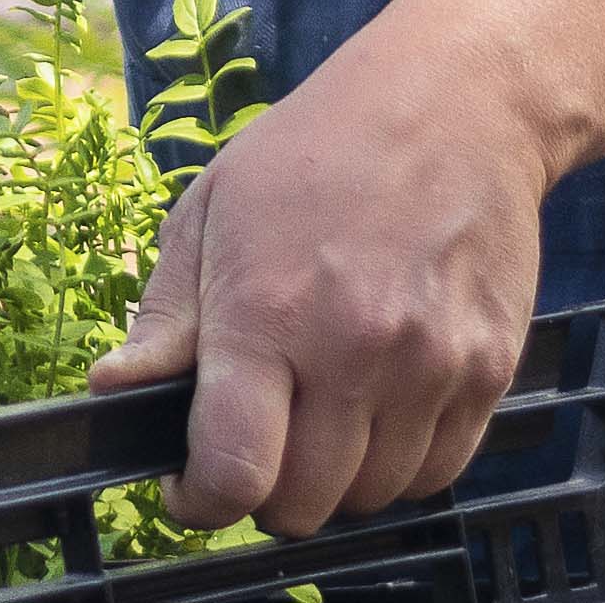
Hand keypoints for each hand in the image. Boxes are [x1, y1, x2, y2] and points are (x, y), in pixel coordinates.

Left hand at [85, 0, 556, 537]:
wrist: (455, 101)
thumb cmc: (318, 151)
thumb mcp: (211, 213)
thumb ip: (166, 319)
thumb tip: (114, 392)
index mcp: (268, 310)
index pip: (234, 472)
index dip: (199, 501)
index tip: (190, 487)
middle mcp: (354, 349)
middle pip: (303, 504)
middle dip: (266, 491)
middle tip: (260, 442)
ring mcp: (432, 364)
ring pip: (373, 497)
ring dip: (338, 478)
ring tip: (322, 413)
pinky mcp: (490, 368)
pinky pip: (439, 472)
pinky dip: (403, 464)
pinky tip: (380, 409)